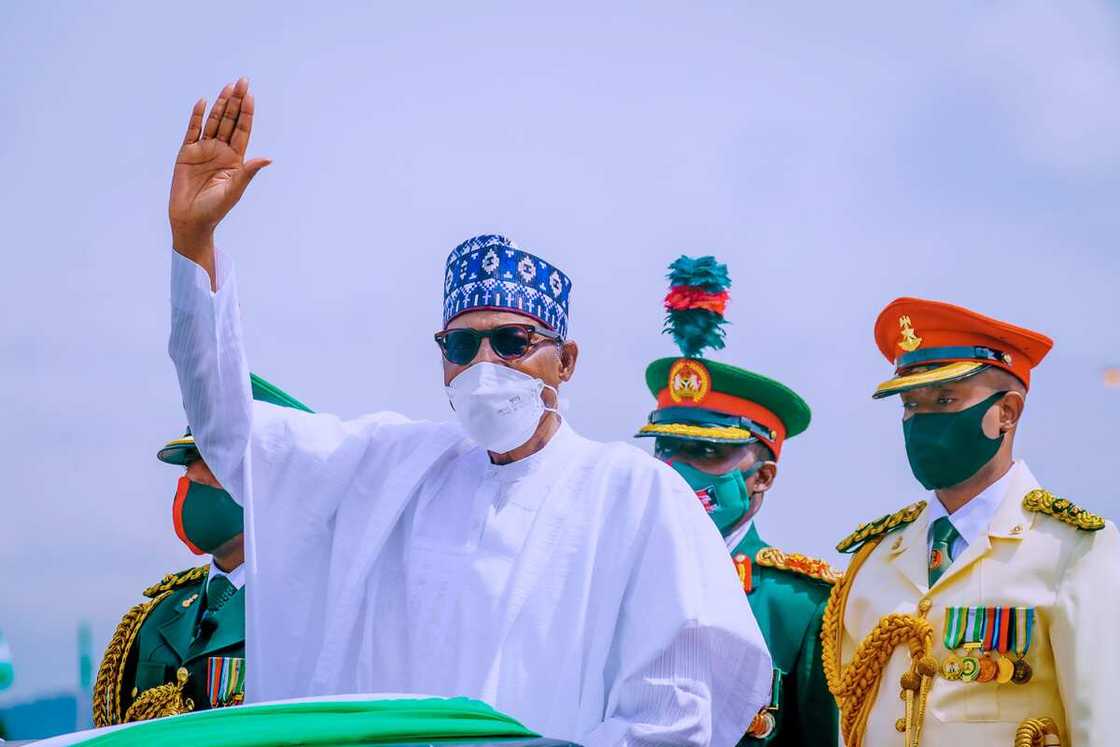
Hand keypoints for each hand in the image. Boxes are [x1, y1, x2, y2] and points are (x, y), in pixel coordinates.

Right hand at [169, 78, 270, 280]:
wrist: (191, 219)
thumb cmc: (215, 209)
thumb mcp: (234, 190)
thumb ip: (248, 172)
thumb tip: (268, 159)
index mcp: (235, 159)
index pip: (243, 130)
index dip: (247, 113)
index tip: (250, 95)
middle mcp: (220, 151)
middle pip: (230, 121)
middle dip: (236, 102)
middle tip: (242, 81)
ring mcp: (203, 150)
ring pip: (213, 122)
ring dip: (220, 105)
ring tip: (228, 87)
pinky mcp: (186, 152)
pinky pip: (192, 130)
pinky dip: (197, 117)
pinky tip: (203, 103)